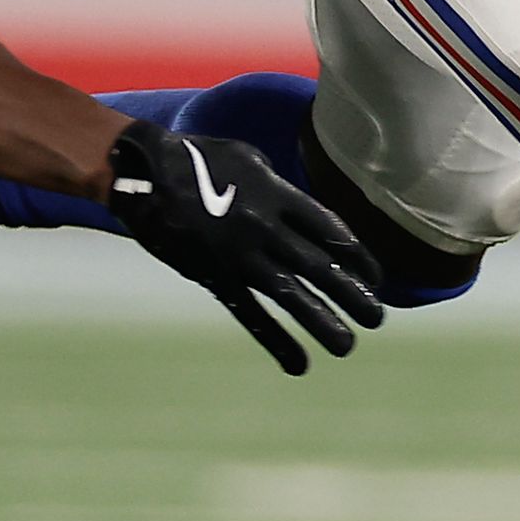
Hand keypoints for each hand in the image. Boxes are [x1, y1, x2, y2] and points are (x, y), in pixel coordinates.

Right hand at [107, 124, 385, 374]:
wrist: (143, 174)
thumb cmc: (195, 158)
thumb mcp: (246, 156)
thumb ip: (277, 183)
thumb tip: (297, 206)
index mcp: (277, 194)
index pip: (333, 231)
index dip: (359, 257)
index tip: (376, 278)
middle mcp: (267, 227)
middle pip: (322, 267)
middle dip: (353, 295)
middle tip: (376, 318)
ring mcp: (241, 255)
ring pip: (293, 295)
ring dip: (324, 322)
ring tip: (348, 345)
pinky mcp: (215, 277)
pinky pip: (250, 314)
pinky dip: (276, 340)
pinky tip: (298, 364)